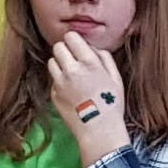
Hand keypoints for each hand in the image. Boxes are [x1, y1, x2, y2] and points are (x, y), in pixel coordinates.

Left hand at [47, 30, 129, 163]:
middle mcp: (71, 70)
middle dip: (65, 50)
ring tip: (70, 74)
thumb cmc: (111, 104)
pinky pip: (52, 80)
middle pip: (58, 47)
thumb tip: (92, 48)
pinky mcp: (53, 94)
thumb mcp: (116, 78)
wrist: (98, 130)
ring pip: (51, 62)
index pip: (71, 37)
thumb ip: (105, 58)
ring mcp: (59, 82)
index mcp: (89, 63)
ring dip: (60, 64)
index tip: (78, 46)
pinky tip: (70, 90)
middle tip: (73, 59)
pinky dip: (59, 81)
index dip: (74, 40)